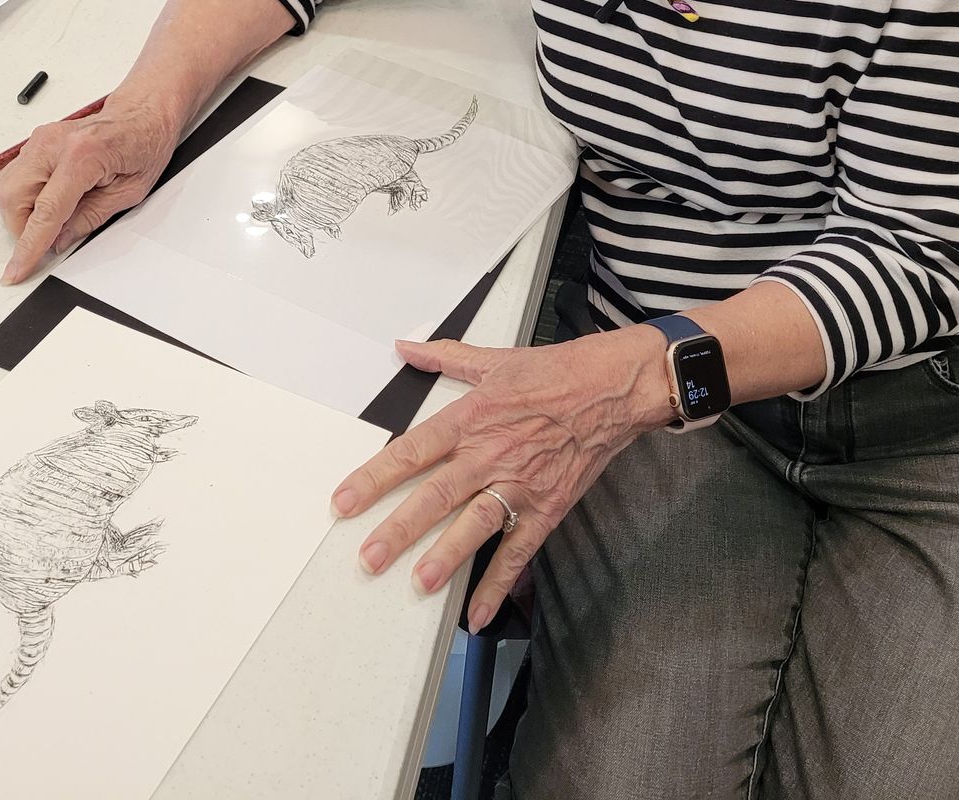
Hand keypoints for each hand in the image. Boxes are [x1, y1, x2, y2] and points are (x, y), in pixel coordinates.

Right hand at [0, 97, 181, 284]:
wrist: (142, 112)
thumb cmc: (144, 143)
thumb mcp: (129, 193)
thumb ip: (90, 218)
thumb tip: (58, 241)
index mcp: (81, 156)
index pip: (45, 212)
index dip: (28, 247)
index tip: (16, 270)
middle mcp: (53, 144)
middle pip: (12, 198)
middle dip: (24, 227)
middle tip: (53, 234)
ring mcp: (41, 139)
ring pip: (8, 188)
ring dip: (26, 211)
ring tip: (62, 210)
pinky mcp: (37, 141)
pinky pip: (17, 176)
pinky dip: (29, 196)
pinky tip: (57, 195)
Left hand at [330, 328, 673, 632]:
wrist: (614, 387)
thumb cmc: (557, 372)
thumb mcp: (495, 359)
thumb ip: (445, 356)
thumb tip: (406, 346)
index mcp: (471, 417)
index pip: (413, 451)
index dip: (375, 477)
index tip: (344, 501)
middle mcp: (490, 453)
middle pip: (437, 494)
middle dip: (400, 527)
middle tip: (369, 556)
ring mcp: (520, 484)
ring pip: (476, 523)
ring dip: (447, 555)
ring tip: (420, 582)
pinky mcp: (547, 507)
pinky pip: (519, 549)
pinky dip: (500, 582)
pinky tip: (480, 611)